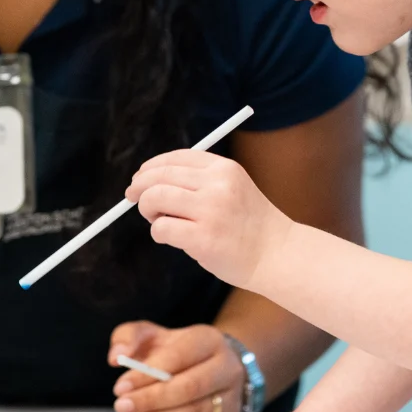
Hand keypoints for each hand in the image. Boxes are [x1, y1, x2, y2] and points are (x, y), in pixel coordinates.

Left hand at [109, 322, 244, 411]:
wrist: (209, 365)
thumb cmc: (176, 351)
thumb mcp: (152, 335)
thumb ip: (128, 337)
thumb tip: (117, 357)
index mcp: (209, 340)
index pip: (178, 356)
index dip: (147, 374)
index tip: (121, 387)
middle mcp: (226, 368)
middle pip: (189, 388)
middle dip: (150, 401)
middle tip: (122, 406)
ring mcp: (230, 396)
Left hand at [127, 150, 293, 287]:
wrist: (277, 254)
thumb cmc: (249, 224)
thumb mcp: (233, 188)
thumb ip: (199, 180)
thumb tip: (149, 180)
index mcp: (224, 169)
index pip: (175, 158)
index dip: (151, 167)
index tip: (140, 179)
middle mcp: (217, 185)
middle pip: (159, 176)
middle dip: (139, 188)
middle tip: (134, 200)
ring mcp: (210, 212)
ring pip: (154, 198)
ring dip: (147, 210)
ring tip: (157, 220)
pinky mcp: (203, 239)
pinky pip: (160, 229)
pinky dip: (158, 233)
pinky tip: (170, 238)